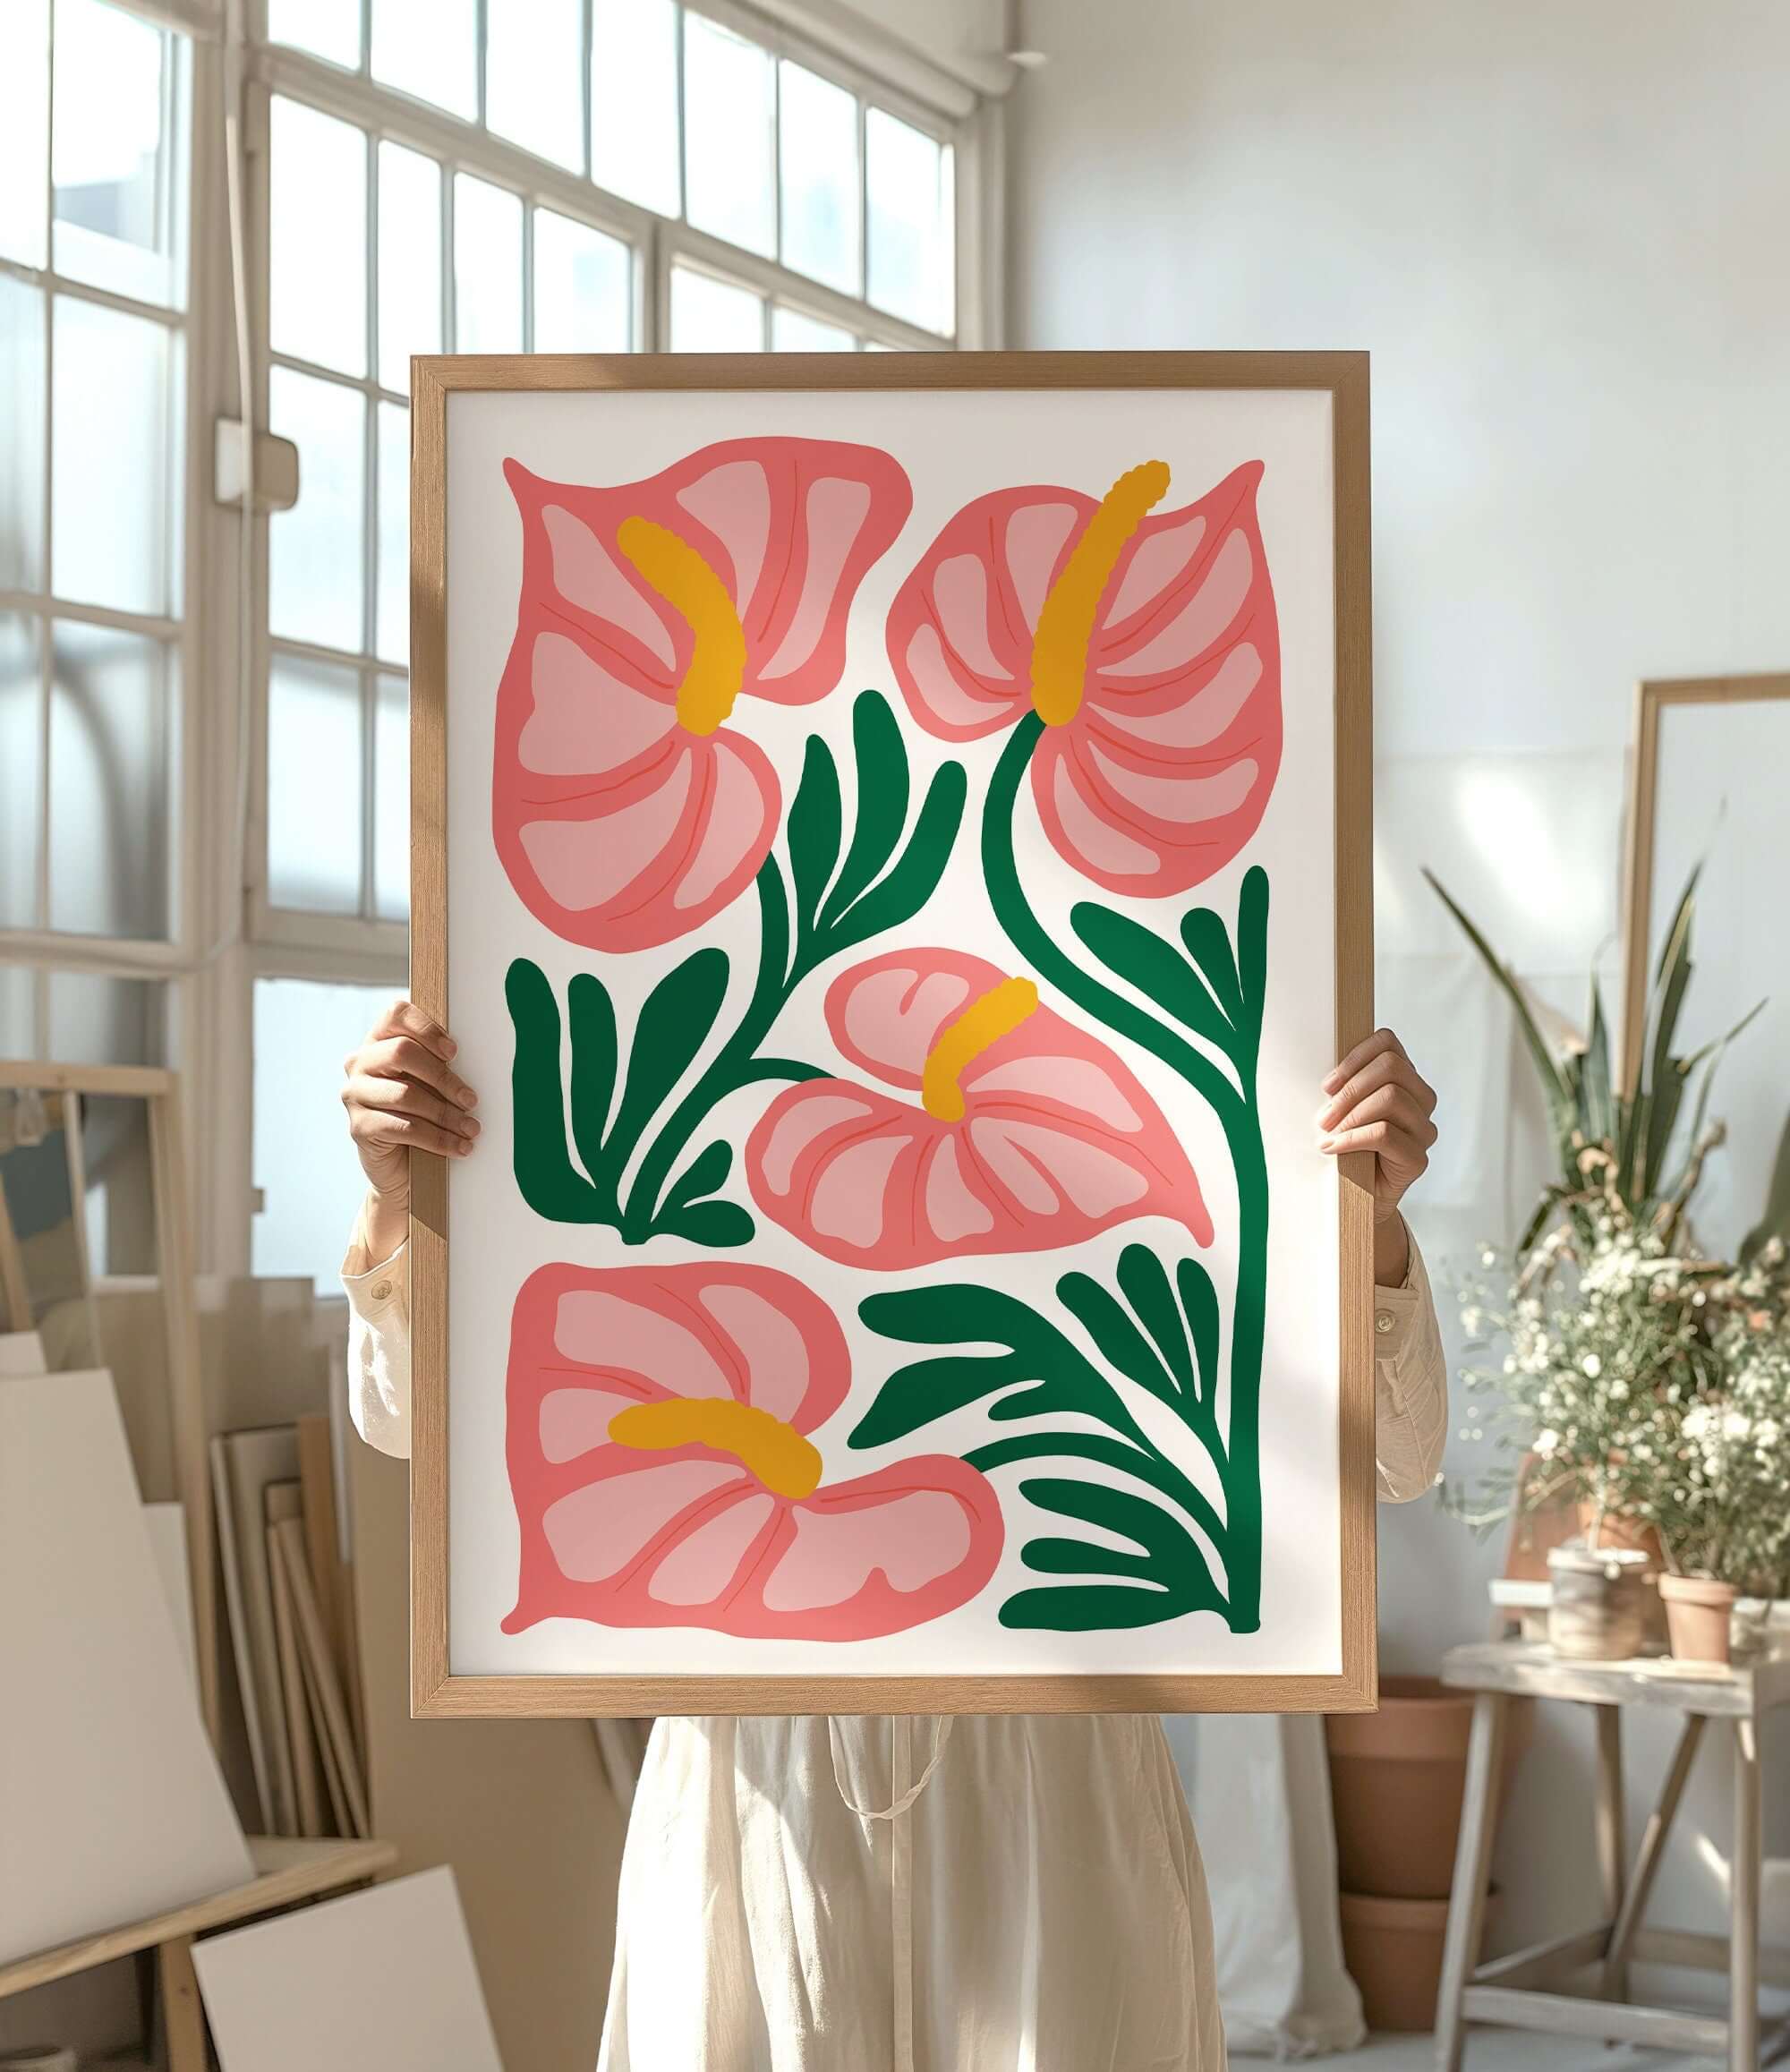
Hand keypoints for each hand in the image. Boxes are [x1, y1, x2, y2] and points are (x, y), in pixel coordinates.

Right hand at [342, 1000, 479, 1255]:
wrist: (402, 1168)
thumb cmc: (422, 1115)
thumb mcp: (431, 1085)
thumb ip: (440, 1065)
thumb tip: (481, 1057)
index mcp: (378, 1041)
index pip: (396, 1015)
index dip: (427, 1029)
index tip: (454, 1052)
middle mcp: (359, 1063)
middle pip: (402, 1052)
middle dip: (444, 1077)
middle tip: (471, 1099)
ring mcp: (354, 1094)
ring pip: (406, 1095)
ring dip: (446, 1114)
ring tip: (472, 1128)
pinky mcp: (358, 1127)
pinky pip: (404, 1128)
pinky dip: (438, 1138)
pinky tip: (460, 1147)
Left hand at [1317, 1027, 1437, 1285]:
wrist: (1356, 1199)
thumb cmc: (1346, 1148)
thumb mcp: (1341, 1110)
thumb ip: (1342, 1086)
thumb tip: (1321, 1075)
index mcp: (1404, 1079)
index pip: (1389, 1043)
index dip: (1355, 1055)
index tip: (1327, 1084)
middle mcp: (1422, 1100)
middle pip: (1392, 1067)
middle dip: (1350, 1087)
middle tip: (1322, 1115)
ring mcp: (1423, 1129)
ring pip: (1391, 1097)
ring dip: (1350, 1113)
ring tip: (1327, 1132)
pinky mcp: (1417, 1158)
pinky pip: (1385, 1133)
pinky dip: (1352, 1138)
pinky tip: (1332, 1147)